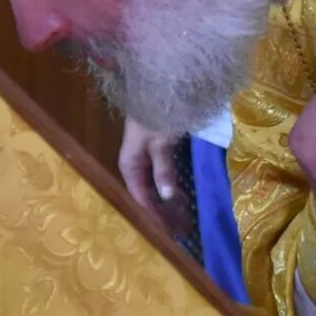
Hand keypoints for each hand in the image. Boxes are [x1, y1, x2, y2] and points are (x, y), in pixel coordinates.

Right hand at [118, 117, 190, 239]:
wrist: (156, 83)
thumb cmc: (155, 111)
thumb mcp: (160, 142)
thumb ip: (163, 169)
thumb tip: (166, 197)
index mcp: (129, 163)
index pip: (140, 197)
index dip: (154, 215)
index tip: (169, 232)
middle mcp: (134, 164)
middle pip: (148, 195)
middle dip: (163, 213)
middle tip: (183, 231)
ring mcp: (146, 158)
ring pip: (156, 187)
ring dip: (169, 203)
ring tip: (185, 220)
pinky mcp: (157, 151)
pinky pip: (163, 177)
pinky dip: (172, 188)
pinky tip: (183, 198)